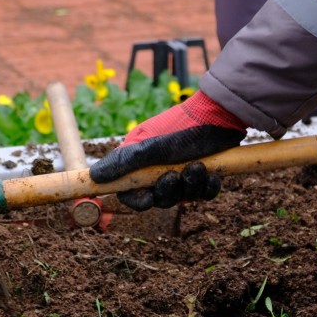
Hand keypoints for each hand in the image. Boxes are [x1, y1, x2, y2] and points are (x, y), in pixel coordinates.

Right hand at [90, 91, 246, 210]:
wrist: (222, 116)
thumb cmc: (184, 128)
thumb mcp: (152, 146)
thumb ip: (124, 162)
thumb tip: (94, 176)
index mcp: (140, 159)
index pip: (129, 191)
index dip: (137, 199)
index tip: (148, 198)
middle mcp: (159, 167)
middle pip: (158, 198)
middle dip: (170, 191)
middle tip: (177, 175)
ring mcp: (182, 171)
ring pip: (182, 197)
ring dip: (191, 187)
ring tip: (199, 167)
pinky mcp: (203, 173)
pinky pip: (201, 194)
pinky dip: (207, 187)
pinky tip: (211, 174)